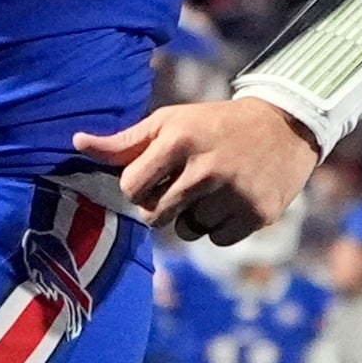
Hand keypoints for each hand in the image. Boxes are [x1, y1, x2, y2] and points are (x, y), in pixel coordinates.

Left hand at [68, 96, 321, 248]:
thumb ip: (124, 141)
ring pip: (188, 231)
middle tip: (187, 183)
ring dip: (195, 216)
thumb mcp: (170, 123)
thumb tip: (77, 142)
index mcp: (179, 141)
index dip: (139, 188)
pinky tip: (234, 199)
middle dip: (164, 205)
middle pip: (157, 216)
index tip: (155, 177)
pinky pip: (217, 240)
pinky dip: (222, 226)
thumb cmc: (213, 125)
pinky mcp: (257, 214)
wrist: (284, 126)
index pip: (132, 189)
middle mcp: (206, 168)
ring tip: (215, 188)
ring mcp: (234, 193)